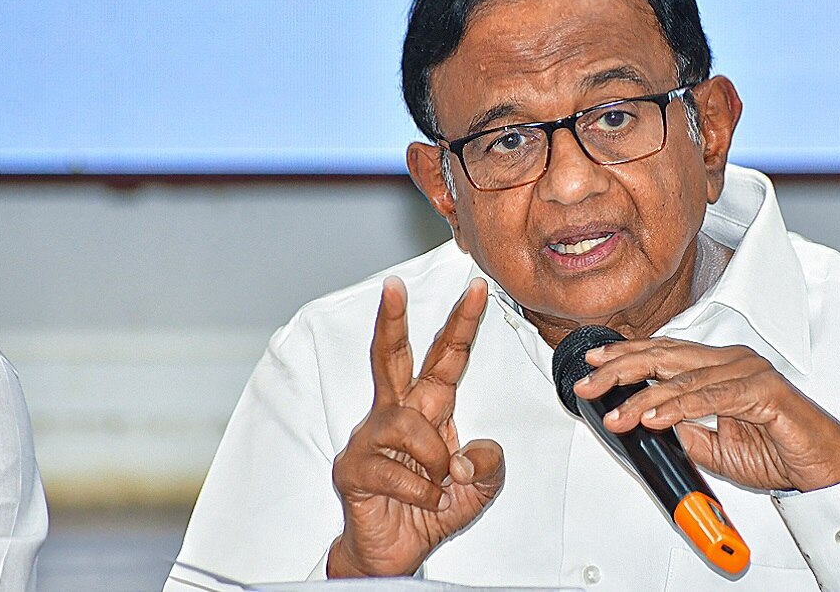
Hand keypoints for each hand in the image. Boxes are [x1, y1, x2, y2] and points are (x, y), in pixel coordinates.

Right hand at [327, 277, 504, 577]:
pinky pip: (394, 470)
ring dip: (435, 458)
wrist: (396, 553)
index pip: (445, 359)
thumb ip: (487, 464)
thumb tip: (467, 455)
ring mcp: (368, 440)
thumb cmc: (431, 509)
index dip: (462, 325)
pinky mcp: (352, 469)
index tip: (478, 290)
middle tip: (394, 286)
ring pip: (407, 425)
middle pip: (391, 358)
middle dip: (392, 321)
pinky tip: (424, 502)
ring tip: (441, 484)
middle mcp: (395, 416)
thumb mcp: (479, 487)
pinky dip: (421, 492)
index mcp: (428, 409)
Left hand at [572, 338, 839, 492]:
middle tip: (591, 382)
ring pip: (684, 377)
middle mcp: (732, 361)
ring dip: (644, 397)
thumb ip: (682, 430)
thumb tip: (646, 423)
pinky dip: (680, 407)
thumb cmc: (778, 453)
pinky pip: (713, 397)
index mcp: (719, 366)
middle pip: (665, 356)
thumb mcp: (713, 447)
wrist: (824, 470)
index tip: (594, 364)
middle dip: (622, 368)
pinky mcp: (764, 392)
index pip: (663, 354)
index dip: (626, 356)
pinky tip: (656, 416)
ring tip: (617, 412)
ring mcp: (749, 372)